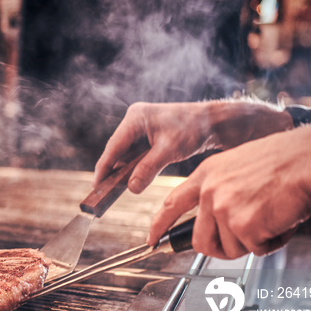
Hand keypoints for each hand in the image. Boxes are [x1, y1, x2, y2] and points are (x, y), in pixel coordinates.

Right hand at [94, 100, 291, 193]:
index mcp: (135, 118)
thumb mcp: (169, 150)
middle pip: (117, 150)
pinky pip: (136, 155)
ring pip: (126, 154)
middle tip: (103, 193)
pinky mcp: (148, 136)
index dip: (104, 167)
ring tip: (114, 190)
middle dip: (112, 171)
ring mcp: (141, 128)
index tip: (96, 185)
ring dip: (124, 171)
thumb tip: (131, 188)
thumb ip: (147, 169)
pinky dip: (134, 168)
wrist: (214, 122)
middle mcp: (134, 120)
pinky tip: (132, 181)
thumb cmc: (194, 129)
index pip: (113, 146)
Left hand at [147, 121, 310, 258]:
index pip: (171, 204)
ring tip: (269, 217)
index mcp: (206, 174)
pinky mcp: (242, 225)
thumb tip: (217, 222)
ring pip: (229, 248)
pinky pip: (255, 249)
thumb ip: (221, 190)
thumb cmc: (284, 162)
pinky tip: (280, 219)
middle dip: (221, 248)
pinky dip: (272, 242)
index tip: (151, 240)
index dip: (159, 226)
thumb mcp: (238, 167)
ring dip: (252, 242)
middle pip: (200, 240)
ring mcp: (223, 208)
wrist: (309, 159)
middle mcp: (209, 191)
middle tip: (243, 241)